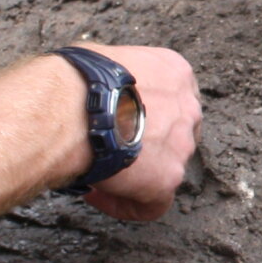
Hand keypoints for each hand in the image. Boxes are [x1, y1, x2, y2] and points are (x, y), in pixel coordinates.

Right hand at [72, 42, 201, 219]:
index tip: (116, 123)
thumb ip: (117, 75)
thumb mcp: (104, 57)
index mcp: (175, 73)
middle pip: (173, 135)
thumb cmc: (76, 78)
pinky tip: (98, 197)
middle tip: (110, 150)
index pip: (171, 98)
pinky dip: (126, 205)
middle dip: (145, 146)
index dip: (144, 115)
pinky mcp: (167, 178)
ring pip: (164, 169)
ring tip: (96, 173)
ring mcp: (182, 145)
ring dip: (135, 175)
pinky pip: (152, 205)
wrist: (74, 106)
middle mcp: (188, 108)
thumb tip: (96, 87)